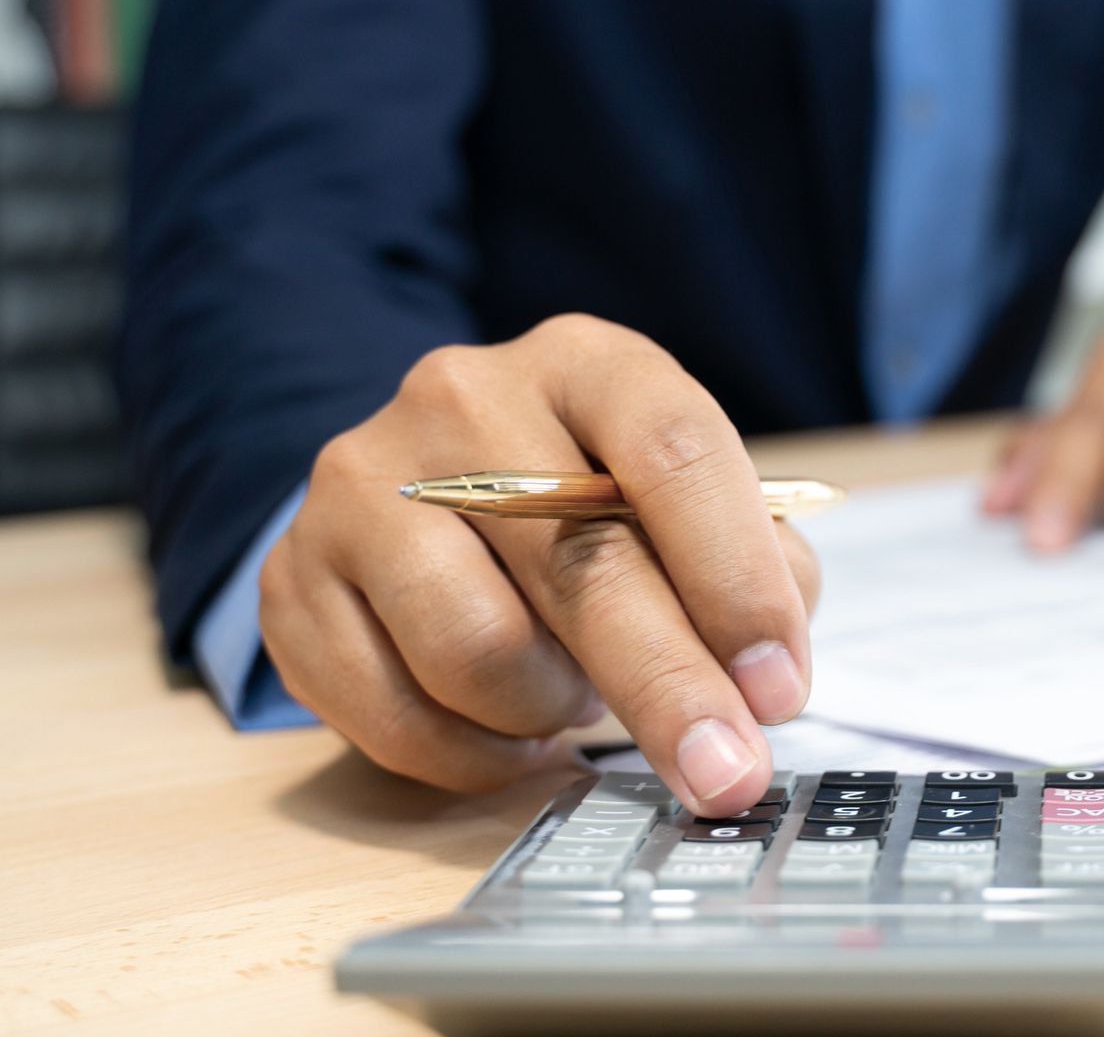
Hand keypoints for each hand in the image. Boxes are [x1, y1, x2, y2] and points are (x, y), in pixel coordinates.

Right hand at [259, 314, 818, 814]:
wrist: (433, 485)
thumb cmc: (593, 503)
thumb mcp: (688, 500)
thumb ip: (752, 566)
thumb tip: (762, 677)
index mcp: (584, 362)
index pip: (673, 451)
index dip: (736, 580)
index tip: (778, 688)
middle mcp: (463, 401)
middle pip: (582, 563)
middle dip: (670, 691)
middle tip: (726, 774)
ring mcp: (363, 485)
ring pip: (480, 649)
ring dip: (555, 707)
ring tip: (577, 694)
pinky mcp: (293, 578)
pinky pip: (396, 715)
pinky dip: (476, 756)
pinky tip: (512, 731)